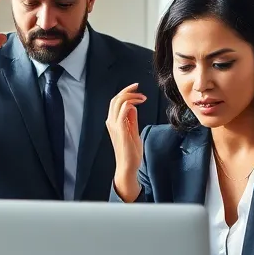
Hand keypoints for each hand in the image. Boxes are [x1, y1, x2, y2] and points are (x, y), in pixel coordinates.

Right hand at [106, 83, 145, 201]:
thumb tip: (133, 107)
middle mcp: (111, 122)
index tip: (137, 89)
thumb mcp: (133, 131)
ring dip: (131, 96)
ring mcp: (114, 126)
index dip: (125, 92)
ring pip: (118, 102)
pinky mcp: (120, 130)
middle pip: (116, 99)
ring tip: (142, 97)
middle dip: (128, 90)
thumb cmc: (131, 151)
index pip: (116, 101)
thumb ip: (132, 119)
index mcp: (113, 122)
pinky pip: (123, 111)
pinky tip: (139, 104)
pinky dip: (130, 103)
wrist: (128, 166)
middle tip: (139, 88)